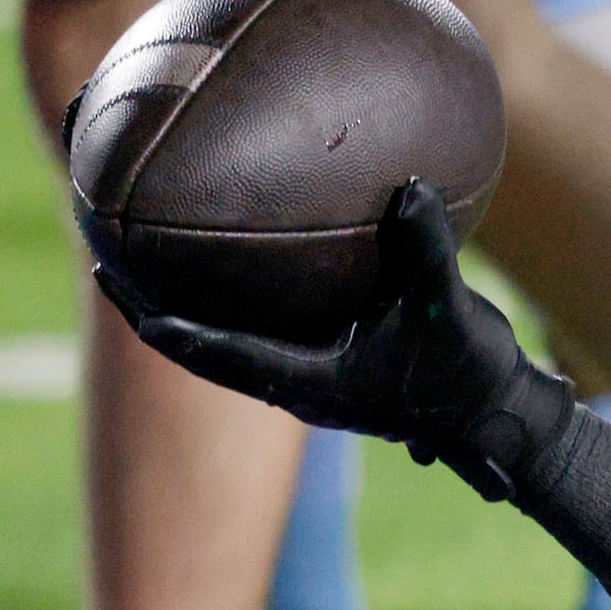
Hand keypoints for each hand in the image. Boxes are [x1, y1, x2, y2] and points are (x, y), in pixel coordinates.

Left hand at [94, 179, 569, 502]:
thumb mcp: (447, 308)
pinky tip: (230, 284)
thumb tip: (409, 187)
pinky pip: (264, 348)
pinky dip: (232, 319)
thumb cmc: (470, 376)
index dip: (167, 324)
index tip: (121, 293)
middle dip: (155, 316)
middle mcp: (302, 390)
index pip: (218, 353)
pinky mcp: (337, 380)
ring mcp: (317, 389)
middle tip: (107, 268)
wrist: (503, 423)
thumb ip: (425, 248)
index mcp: (312, 382)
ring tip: (147, 277)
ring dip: (188, 321)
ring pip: (231, 357)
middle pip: (208, 356)